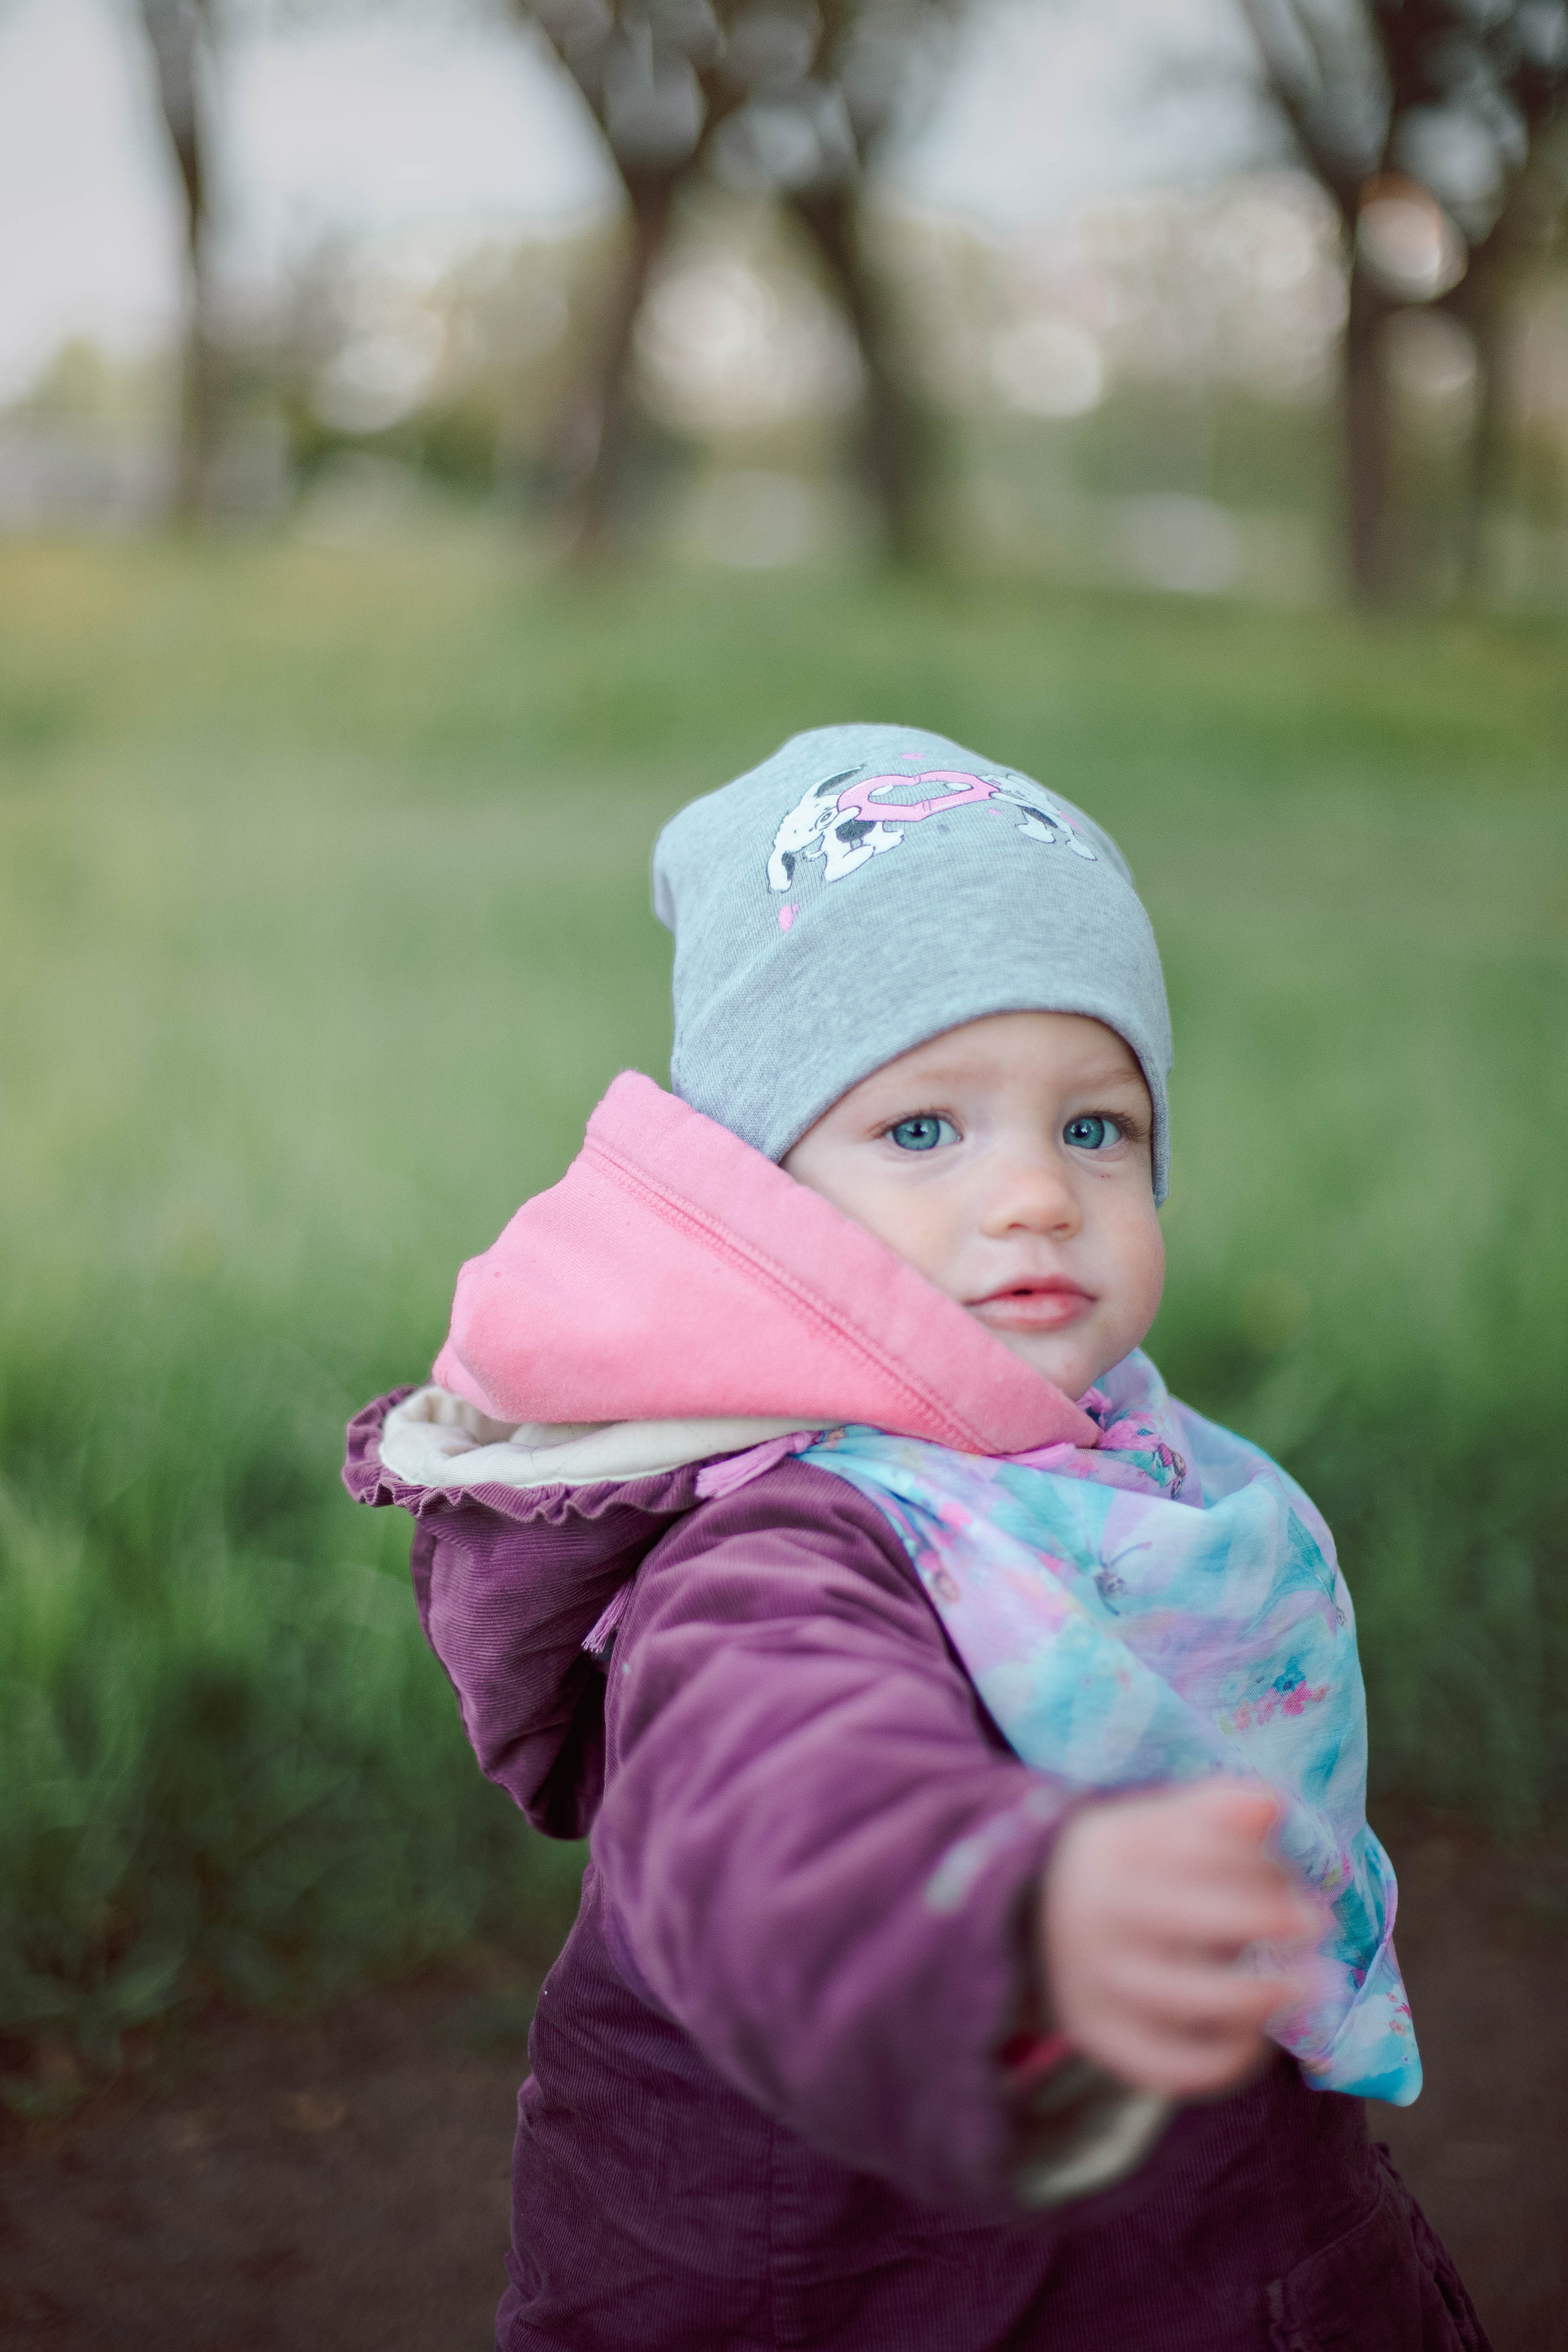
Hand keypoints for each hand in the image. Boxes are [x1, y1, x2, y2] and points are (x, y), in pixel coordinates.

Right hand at [1040, 1780, 1326, 2098]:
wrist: (1034, 1917)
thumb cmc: (1124, 1866)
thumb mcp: (1154, 1823)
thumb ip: (1212, 1811)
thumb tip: (1272, 1806)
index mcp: (1112, 1850)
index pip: (1204, 1851)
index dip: (1261, 1863)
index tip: (1297, 1874)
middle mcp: (1098, 1915)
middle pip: (1204, 1920)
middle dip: (1275, 1921)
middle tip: (1320, 1923)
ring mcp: (1095, 1982)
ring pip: (1196, 1999)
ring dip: (1268, 1994)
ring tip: (1312, 1985)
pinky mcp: (1098, 2037)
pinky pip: (1171, 2064)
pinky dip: (1224, 2059)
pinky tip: (1256, 2036)